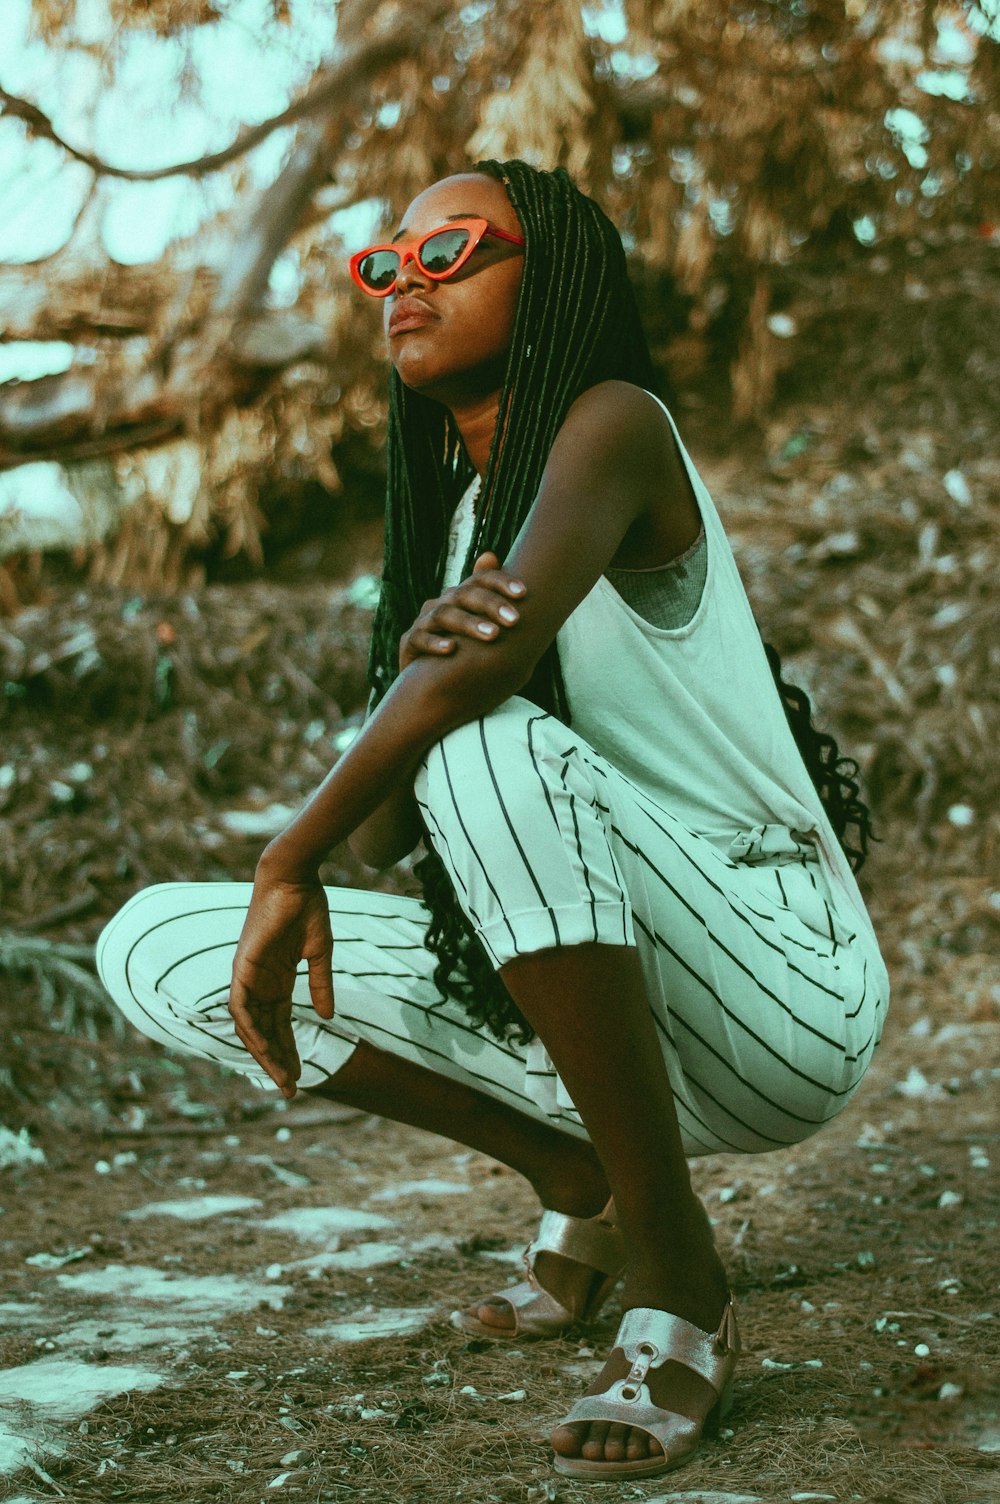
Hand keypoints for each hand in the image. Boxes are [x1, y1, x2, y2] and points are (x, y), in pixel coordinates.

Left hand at [228, 872, 333, 1098]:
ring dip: (263, 1053)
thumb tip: (329, 1017)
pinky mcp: (242, 966)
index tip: (300, 1076)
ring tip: (281, 1078)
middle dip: (276, 1061)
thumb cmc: (307, 908)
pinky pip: (241, 1007)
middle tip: (290, 1088)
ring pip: (250, 1026)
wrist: (293, 878)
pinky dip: (251, 1029)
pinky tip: (265, 1049)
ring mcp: (248, 976)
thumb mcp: (319, 954)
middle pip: (264, 1031)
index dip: (288, 1051)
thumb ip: (320, 985)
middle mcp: (259, 983)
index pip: (279, 1024)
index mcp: (277, 980)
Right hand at [398, 552, 525, 672]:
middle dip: (491, 604)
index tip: (523, 593)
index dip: (500, 582)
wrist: (428, 686)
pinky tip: (451, 649)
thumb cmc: (463, 652)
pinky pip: (419, 639)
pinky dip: (434, 643)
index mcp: (460, 598)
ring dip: (468, 623)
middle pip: (464, 594)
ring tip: (492, 635)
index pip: (480, 580)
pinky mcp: (409, 644)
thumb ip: (491, 599)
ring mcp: (423, 623)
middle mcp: (441, 605)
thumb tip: (490, 553)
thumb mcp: (480, 627)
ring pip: (443, 615)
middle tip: (514, 619)